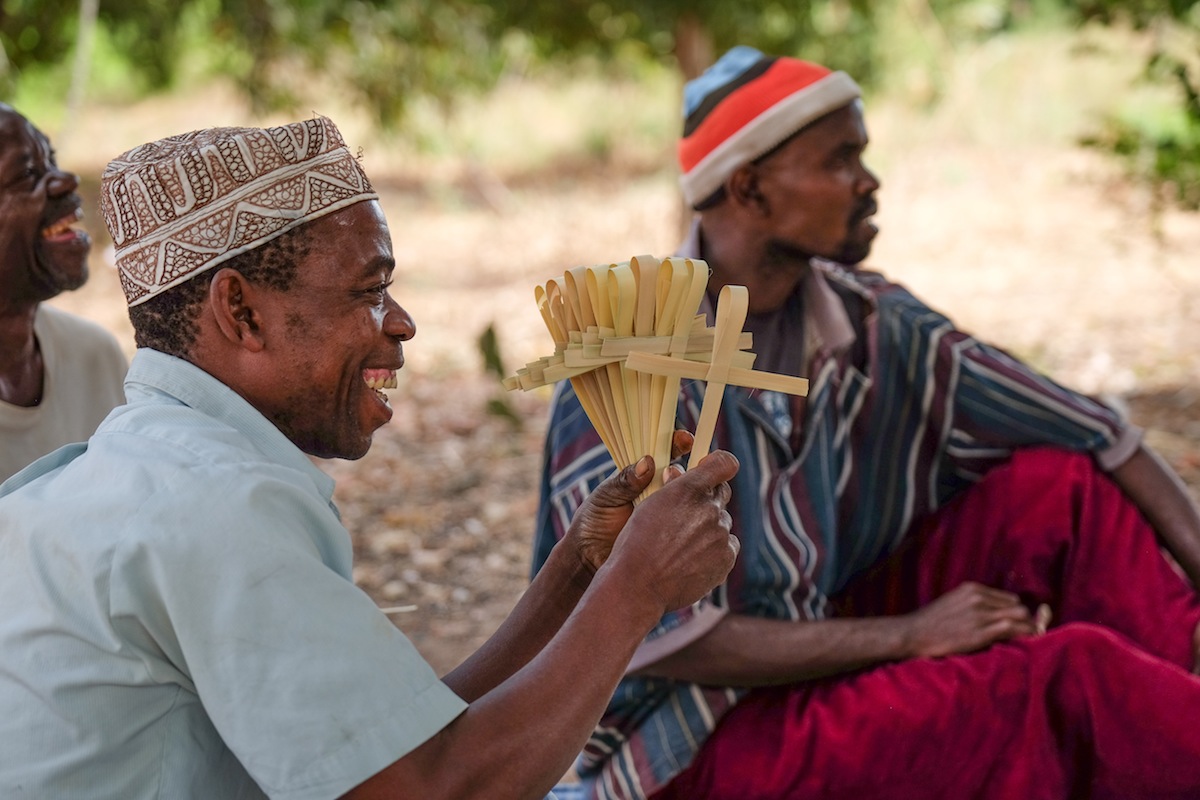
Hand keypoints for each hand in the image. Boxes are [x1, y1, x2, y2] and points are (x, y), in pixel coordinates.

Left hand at [566, 430, 696, 572]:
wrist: (589, 557)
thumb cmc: (593, 520)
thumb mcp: (606, 497)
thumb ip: (625, 481)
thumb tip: (647, 463)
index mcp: (643, 473)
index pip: (666, 451)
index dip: (678, 443)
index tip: (685, 440)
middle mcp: (660, 489)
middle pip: (685, 471)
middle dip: (689, 467)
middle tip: (676, 473)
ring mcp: (670, 511)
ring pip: (691, 496)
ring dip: (693, 493)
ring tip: (682, 497)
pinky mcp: (674, 532)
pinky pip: (688, 521)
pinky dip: (694, 517)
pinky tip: (693, 519)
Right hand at [602, 449, 740, 612]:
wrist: (638, 585)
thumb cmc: (636, 543)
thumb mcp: (649, 504)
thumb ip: (672, 486)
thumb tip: (679, 472)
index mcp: (689, 489)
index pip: (724, 464)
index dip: (720, 464)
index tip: (712, 468)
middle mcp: (709, 508)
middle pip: (721, 494)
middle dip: (707, 498)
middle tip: (686, 514)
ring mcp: (721, 534)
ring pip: (722, 522)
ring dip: (708, 528)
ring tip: (681, 546)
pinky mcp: (727, 558)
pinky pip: (727, 546)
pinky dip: (714, 550)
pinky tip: (691, 560)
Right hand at [900, 582, 1038, 658]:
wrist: (913, 633)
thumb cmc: (931, 622)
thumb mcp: (952, 602)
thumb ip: (973, 604)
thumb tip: (992, 614)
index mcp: (972, 588)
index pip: (1009, 598)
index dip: (1016, 612)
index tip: (1019, 624)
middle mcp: (979, 597)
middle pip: (1018, 606)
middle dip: (1025, 620)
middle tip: (1027, 633)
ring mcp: (980, 614)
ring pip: (1020, 616)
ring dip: (1028, 628)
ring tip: (1029, 639)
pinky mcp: (981, 631)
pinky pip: (1013, 629)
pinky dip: (1024, 634)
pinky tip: (1027, 642)